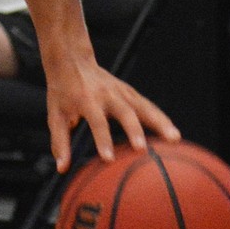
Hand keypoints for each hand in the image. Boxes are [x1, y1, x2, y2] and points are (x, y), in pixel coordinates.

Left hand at [45, 50, 179, 171]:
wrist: (72, 60)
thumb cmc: (62, 93)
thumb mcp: (55, 114)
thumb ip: (59, 141)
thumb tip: (62, 169)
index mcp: (86, 99)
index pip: (96, 121)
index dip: (102, 139)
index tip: (109, 159)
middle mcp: (106, 94)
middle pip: (124, 111)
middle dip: (134, 129)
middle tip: (142, 149)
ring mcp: (121, 91)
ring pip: (143, 106)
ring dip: (159, 122)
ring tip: (174, 140)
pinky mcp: (130, 92)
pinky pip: (148, 106)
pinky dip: (162, 119)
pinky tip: (174, 136)